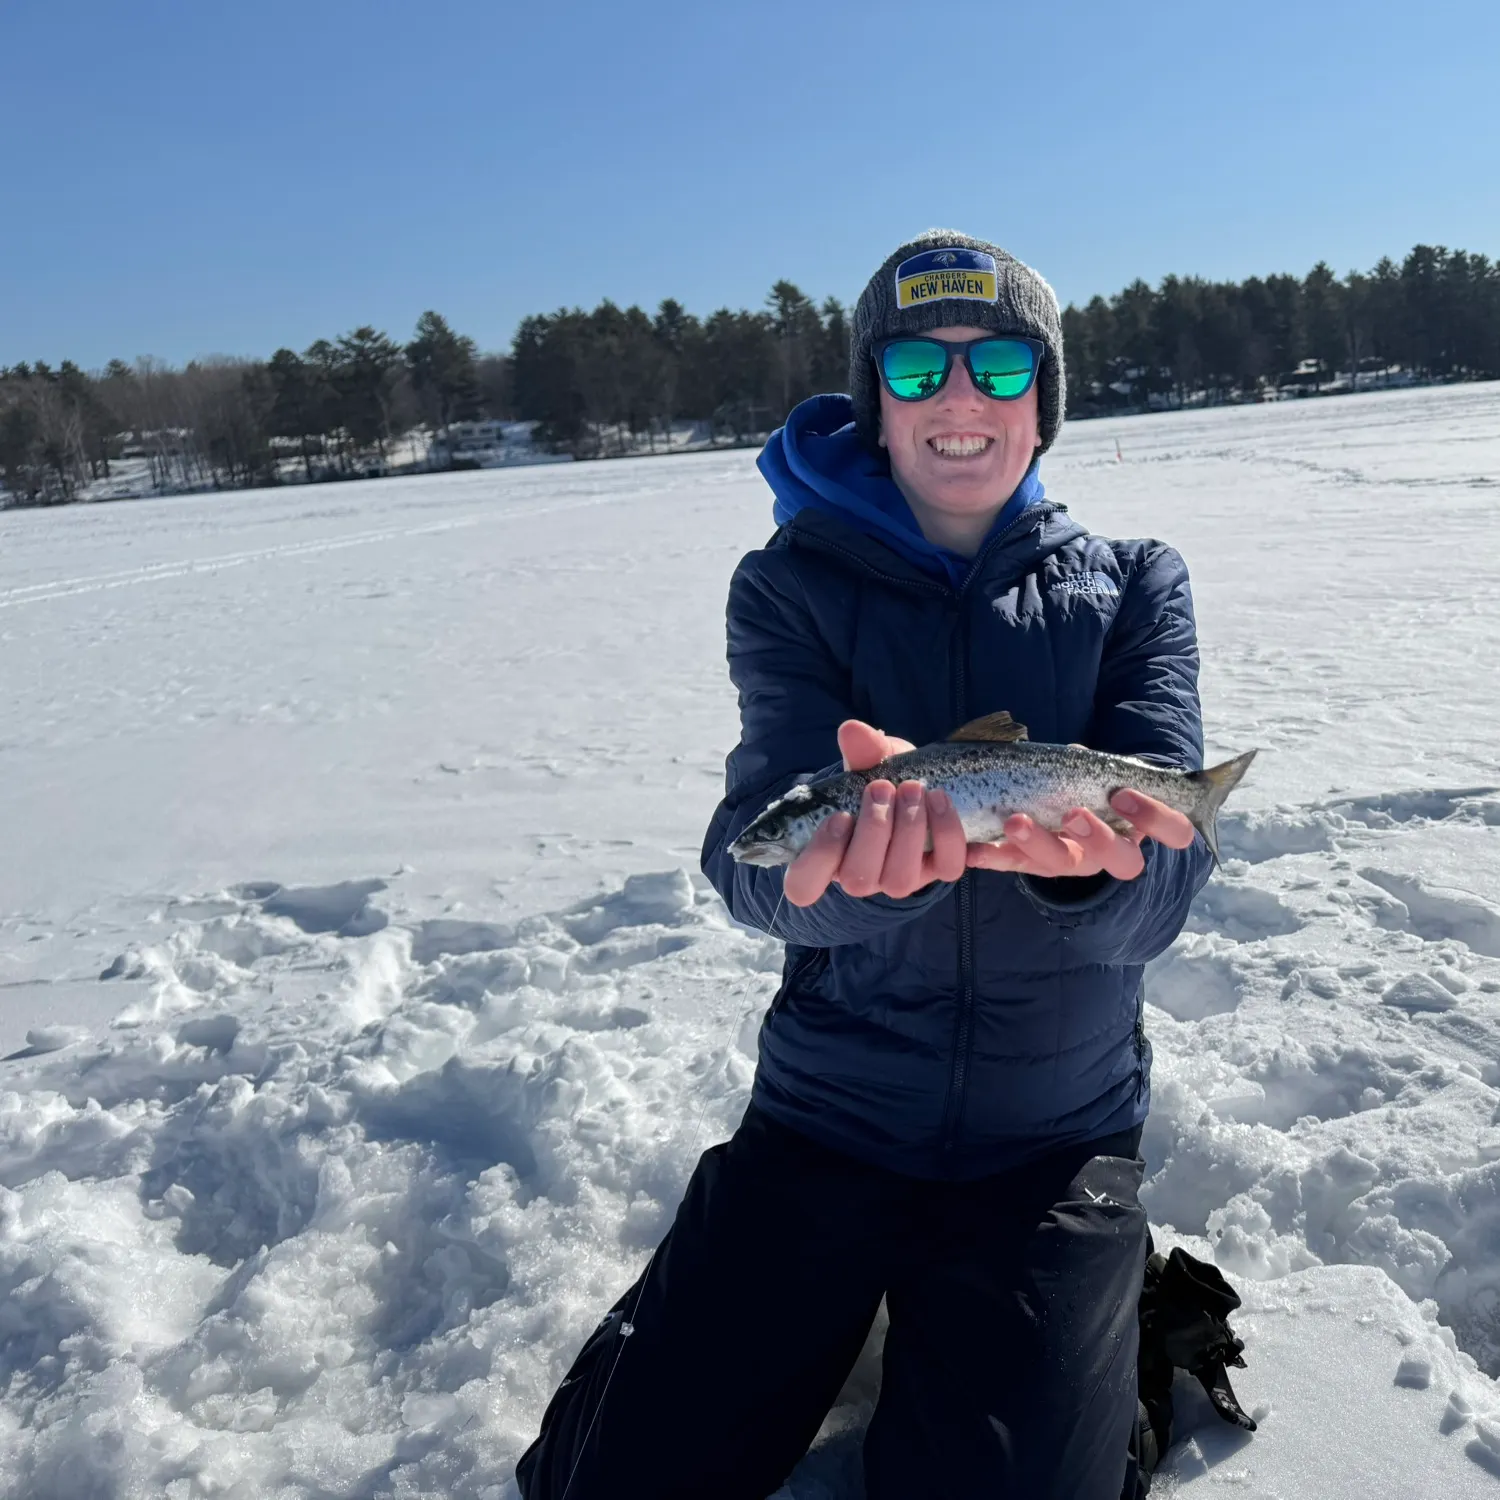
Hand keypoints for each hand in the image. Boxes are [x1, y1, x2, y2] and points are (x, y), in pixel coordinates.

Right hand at [783, 720, 968, 906]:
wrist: (919, 785)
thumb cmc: (880, 781)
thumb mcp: (868, 764)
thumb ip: (859, 751)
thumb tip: (852, 730)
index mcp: (830, 855)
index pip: (803, 886)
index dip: (819, 858)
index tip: (838, 816)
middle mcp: (862, 875)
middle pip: (858, 879)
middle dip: (874, 829)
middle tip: (883, 786)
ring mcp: (899, 878)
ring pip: (901, 880)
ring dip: (910, 830)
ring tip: (915, 788)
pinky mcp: (937, 870)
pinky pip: (948, 868)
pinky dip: (952, 835)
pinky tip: (945, 802)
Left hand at [964, 788, 1196, 879]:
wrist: (1062, 810)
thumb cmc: (1093, 785)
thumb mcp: (1102, 772)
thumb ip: (1094, 766)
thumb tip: (1077, 755)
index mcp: (1140, 826)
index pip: (1173, 831)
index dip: (1154, 816)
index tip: (1122, 794)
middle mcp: (1112, 853)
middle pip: (1121, 860)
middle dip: (1097, 837)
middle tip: (1072, 815)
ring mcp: (1075, 863)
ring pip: (1066, 866)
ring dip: (1040, 845)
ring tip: (1015, 821)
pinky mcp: (1036, 867)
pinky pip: (1017, 867)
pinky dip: (995, 856)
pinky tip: (976, 848)